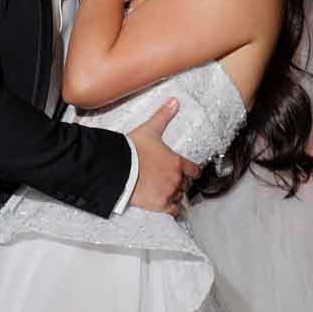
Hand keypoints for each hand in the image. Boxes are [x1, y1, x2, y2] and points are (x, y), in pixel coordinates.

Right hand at [127, 100, 195, 215]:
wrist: (118, 168)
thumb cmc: (133, 149)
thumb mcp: (149, 130)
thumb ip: (163, 116)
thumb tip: (174, 101)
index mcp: (177, 162)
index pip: (194, 170)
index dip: (192, 171)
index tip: (190, 172)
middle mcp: (176, 178)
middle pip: (185, 184)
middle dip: (179, 182)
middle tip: (170, 180)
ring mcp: (168, 192)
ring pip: (178, 196)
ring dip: (173, 194)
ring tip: (164, 191)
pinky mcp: (159, 204)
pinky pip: (172, 210)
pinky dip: (170, 209)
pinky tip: (166, 207)